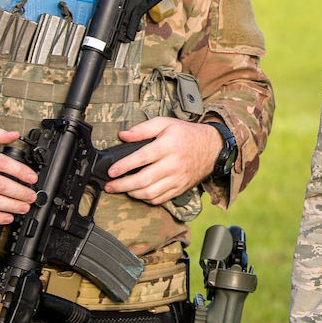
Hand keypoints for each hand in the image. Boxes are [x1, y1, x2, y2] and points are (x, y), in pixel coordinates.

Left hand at [104, 117, 221, 203]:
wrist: (212, 148)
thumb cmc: (186, 134)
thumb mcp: (166, 123)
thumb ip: (143, 129)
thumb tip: (123, 135)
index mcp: (168, 146)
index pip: (142, 158)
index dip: (124, 166)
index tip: (111, 171)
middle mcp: (173, 164)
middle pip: (144, 180)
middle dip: (123, 185)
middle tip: (110, 186)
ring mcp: (177, 179)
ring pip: (151, 193)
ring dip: (132, 194)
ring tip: (122, 190)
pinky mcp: (180, 188)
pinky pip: (160, 199)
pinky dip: (146, 199)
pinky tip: (138, 193)